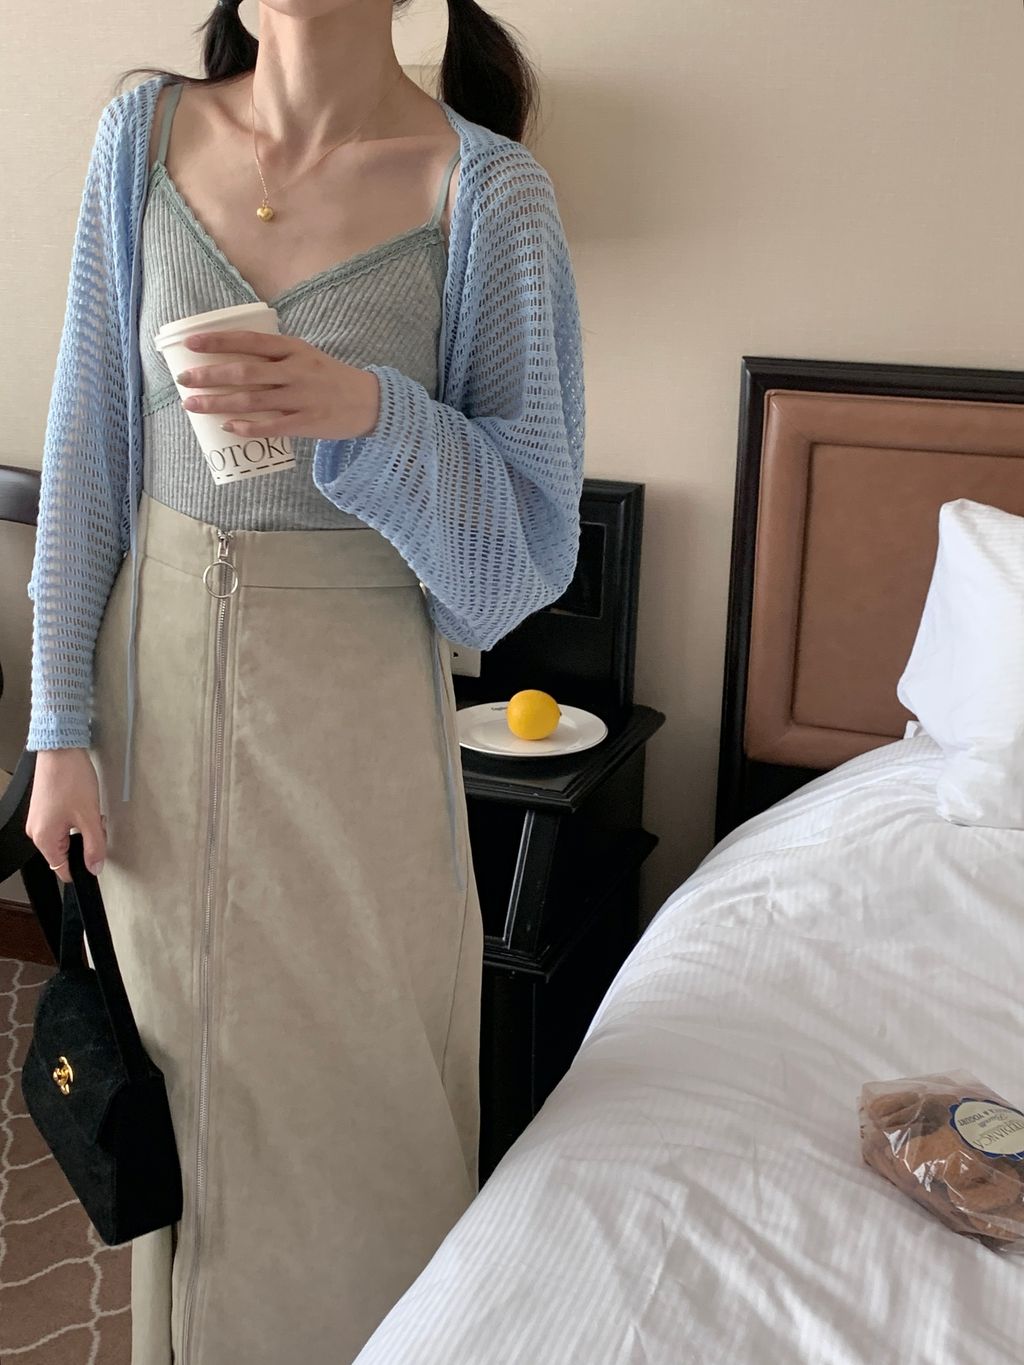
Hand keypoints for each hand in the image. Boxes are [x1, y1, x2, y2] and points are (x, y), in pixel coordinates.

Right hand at [26, 749, 107, 884]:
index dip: (82, 868)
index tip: (96, 861)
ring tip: (93, 813)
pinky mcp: (44, 808)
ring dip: (83, 830)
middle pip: (65, 852)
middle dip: (86, 843)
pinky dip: (76, 820)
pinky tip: (86, 807)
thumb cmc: (71, 779)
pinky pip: (62, 824)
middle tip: (99, 826)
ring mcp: (39, 819)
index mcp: (44, 839)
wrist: (60, 749)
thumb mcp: (89, 817)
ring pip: (66, 837)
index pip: (62, 868)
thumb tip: (94, 868)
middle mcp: (37, 832)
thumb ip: (94, 846)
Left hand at [175, 330, 380, 440]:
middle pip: (244, 372)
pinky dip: (248, 426)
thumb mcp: (306, 355)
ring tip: (192, 405)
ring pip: (252, 400)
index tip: (190, 344)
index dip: (217, 341)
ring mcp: (301, 398)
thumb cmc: (330, 377)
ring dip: (218, 403)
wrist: (369, 402)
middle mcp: (295, 371)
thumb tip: (233, 358)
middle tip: (184, 380)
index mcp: (293, 349)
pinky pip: (272, 426)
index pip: (248, 341)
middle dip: (209, 376)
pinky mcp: (307, 423)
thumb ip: (275, 355)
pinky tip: (228, 427)